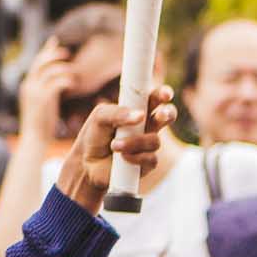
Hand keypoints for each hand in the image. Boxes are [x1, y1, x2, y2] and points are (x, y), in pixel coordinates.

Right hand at [15, 44, 78, 141]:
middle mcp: (29, 86)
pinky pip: (56, 82)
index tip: (54, 41)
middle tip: (67, 52)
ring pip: (50, 70)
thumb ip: (45, 91)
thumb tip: (55, 84)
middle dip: (53, 54)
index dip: (45, 50)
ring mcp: (35, 92)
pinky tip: (72, 84)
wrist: (34, 140)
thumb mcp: (40, 105)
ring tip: (73, 73)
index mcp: (27, 86)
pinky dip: (66, 80)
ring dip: (64, 68)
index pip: (36, 63)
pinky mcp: (43, 99)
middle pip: (40, 61)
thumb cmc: (40, 125)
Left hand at [65, 87, 176, 209]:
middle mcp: (147, 125)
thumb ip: (117, 112)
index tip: (166, 94)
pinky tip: (122, 157)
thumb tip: (140, 115)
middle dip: (168, 113)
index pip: (154, 97)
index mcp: (138, 108)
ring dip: (135, 142)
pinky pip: (151, 158)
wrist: (88, 163)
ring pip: (155, 141)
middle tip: (161, 115)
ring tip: (114, 145)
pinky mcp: (148, 162)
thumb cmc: (96, 135)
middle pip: (167, 115)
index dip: (163, 94)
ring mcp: (148, 144)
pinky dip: (135, 157)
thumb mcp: (100, 117)